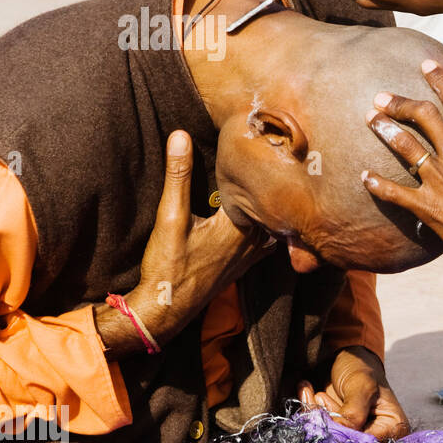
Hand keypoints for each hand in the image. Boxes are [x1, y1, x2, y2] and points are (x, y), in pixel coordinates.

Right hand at [94, 130, 271, 357]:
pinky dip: (268, 220)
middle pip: (270, 202)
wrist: (168, 307)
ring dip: (271, 201)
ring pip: (272, 219)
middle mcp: (255, 238)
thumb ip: (178, 176)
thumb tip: (180, 136)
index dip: (263, 163)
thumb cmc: (168, 264)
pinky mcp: (249, 261)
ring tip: (273, 175)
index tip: (266, 141)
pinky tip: (262, 209)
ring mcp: (255, 252)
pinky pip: (269, 235)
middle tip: (275, 151)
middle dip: (271, 180)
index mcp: (241, 224)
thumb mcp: (170, 216)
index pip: (260, 187)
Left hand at [297, 346, 409, 440]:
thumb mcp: (362, 385)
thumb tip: (339, 435)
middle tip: (321, 396)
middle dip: (328, 422)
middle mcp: (376, 435)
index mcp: (393, 427)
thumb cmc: (361, 367)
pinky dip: (309, 412)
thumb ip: (353, 412)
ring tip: (318, 392)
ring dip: (316, 414)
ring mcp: (354, 433)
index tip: (329, 416)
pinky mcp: (336, 429)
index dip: (346, 435)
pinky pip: (316, 430)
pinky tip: (308, 392)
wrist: (345, 356)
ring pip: (328, 438)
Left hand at [363, 60, 442, 323]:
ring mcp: (441, 181)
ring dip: (385, 129)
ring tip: (370, 120)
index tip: (426, 66)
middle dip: (400, 102)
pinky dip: (377, 184)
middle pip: (424, 116)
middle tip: (382, 97)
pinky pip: (394, 191)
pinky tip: (364, 178)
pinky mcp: (427, 207)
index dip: (441, 80)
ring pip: (405, 145)